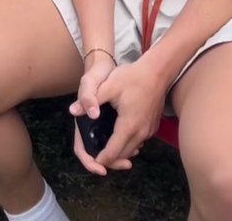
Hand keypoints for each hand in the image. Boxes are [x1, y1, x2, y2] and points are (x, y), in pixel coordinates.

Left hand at [76, 59, 167, 174]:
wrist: (158, 71)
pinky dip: (129, 144)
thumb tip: (73, 111)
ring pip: (133, 149)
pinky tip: (121, 136)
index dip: (101, 159)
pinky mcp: (154, 126)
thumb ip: (90, 100)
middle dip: (110, 159)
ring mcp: (150, 130)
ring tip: (107, 148)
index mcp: (128, 125)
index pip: (113, 152)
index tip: (92, 160)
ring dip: (121, 152)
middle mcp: (141, 132)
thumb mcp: (108, 86)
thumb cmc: (132, 77)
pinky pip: (139, 141)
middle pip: (124, 155)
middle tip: (97, 156)